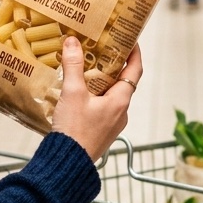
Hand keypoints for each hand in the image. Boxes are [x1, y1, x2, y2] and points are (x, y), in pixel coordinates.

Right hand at [51, 37, 142, 161]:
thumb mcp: (73, 93)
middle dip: (112, 64)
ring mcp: (111, 123)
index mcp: (120, 100)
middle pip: (122, 81)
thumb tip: (73, 42)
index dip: (134, 52)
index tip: (130, 38)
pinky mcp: (100, 131)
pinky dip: (92, 95)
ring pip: (110, 95)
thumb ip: (73, 66)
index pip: (135, 70)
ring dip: (100, 80)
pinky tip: (76, 92)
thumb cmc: (75, 131)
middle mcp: (120, 112)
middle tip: (100, 48)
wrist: (67, 164)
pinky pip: (101, 107)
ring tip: (84, 67)